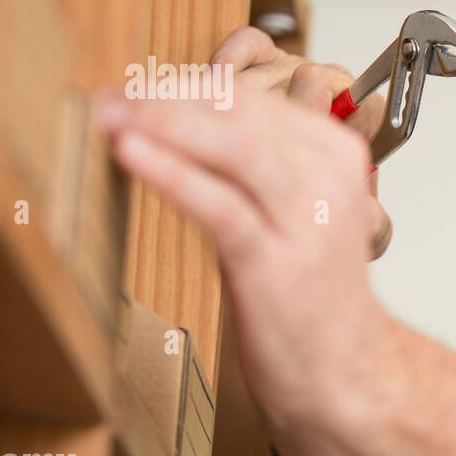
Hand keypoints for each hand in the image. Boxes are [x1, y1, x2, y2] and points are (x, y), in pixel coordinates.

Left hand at [92, 71, 398, 443]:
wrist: (346, 371)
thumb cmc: (313, 297)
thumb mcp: (293, 213)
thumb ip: (253, 165)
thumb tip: (178, 118)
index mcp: (337, 157)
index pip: (254, 98)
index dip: (185, 84)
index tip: (135, 86)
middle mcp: (328, 180)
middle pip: (241, 112)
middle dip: (165, 96)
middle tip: (109, 94)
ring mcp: (306, 219)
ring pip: (232, 145)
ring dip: (161, 121)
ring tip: (109, 113)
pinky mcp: (275, 261)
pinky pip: (217, 203)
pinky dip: (170, 171)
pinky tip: (131, 152)